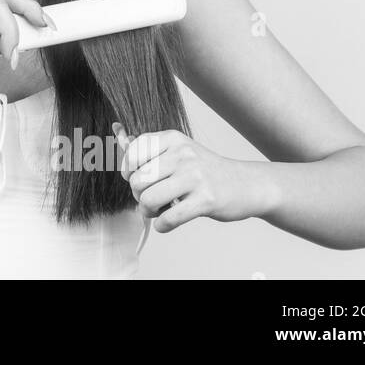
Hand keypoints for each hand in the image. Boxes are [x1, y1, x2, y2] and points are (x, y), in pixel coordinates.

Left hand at [113, 123, 259, 232]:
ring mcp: (195, 177)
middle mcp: (183, 155)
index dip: (128, 171)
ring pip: (149, 200)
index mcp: (173, 140)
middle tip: (149, 199)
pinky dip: (162, 225)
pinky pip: (168, 218)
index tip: (136, 179)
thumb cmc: (205, 170)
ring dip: (148, 212)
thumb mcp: (180, 151)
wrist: (246, 184)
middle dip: (138, 195)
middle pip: (137, 181)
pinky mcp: (205, 200)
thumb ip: (150, 150)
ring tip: (158, 210)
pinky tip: (167, 222)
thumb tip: (118, 139)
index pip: (132, 153)